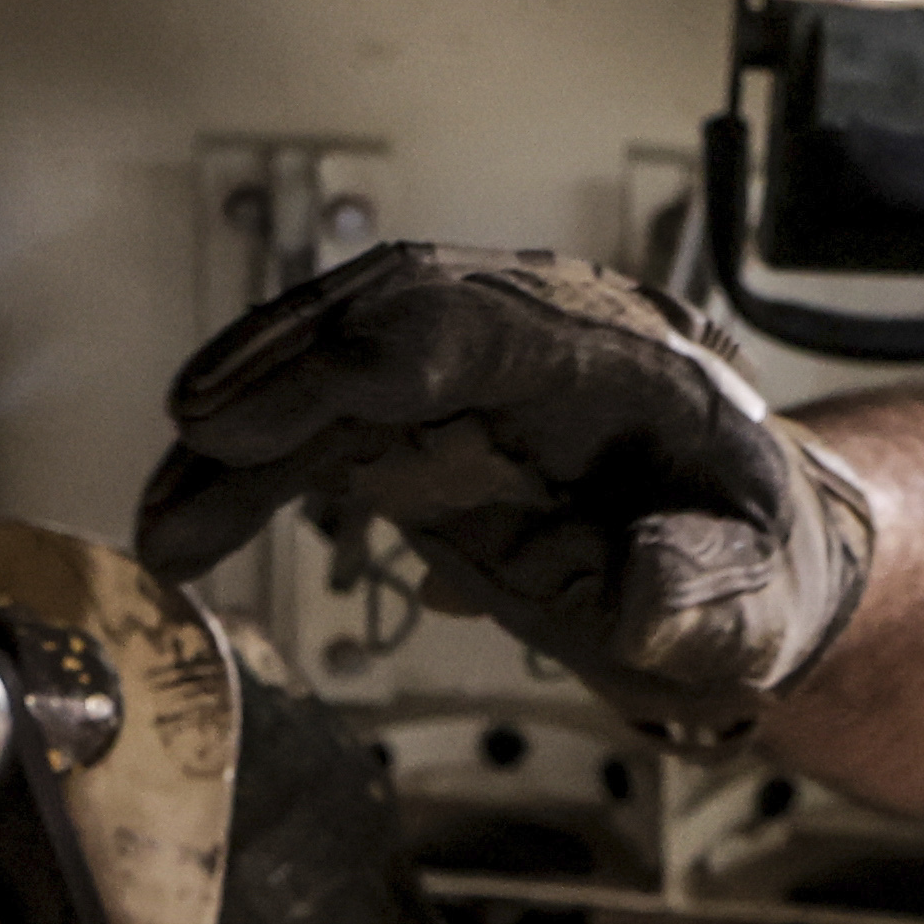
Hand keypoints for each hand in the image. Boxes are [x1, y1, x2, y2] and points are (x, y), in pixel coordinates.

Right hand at [132, 246, 876, 746]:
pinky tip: (183, 522)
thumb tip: (643, 595)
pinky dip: (246, 474)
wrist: (746, 561)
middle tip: (192, 440)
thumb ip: (709, 599)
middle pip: (380, 318)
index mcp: (618, 361)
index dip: (369, 362)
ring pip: (331, 370)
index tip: (284, 413)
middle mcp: (530, 343)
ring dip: (237, 434)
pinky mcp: (424, 426)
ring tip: (162, 519)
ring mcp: (469, 379)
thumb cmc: (757, 573)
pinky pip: (318, 431)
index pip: (474, 326)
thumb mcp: (761, 605)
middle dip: (279, 375)